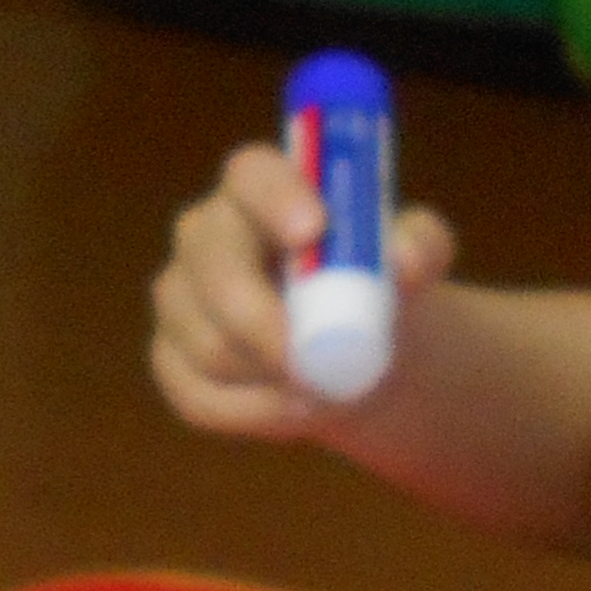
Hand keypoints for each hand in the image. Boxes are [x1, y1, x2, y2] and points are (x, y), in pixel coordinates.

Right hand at [150, 143, 456, 442]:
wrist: (361, 351)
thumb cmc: (383, 287)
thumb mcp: (417, 261)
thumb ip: (420, 247)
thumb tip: (403, 261)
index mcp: (259, 188)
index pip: (251, 175)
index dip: (276, 199)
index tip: (314, 231)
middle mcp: (205, 233)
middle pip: (215, 269)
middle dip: (264, 322)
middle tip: (315, 364)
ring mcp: (178, 297)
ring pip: (211, 346)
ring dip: (273, 380)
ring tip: (334, 390)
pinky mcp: (170, 359)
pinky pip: (200, 398)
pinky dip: (257, 415)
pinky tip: (299, 410)